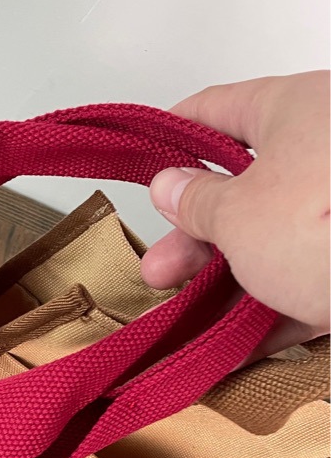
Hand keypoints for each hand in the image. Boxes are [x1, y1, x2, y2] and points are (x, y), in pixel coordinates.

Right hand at [141, 71, 329, 352]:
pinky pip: (314, 282)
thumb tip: (173, 186)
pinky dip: (276, 313)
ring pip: (280, 241)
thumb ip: (198, 203)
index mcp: (299, 107)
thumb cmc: (330, 226)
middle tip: (161, 272)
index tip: (145, 161)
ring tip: (190, 320)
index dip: (174, 137)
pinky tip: (237, 349)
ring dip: (230, 283)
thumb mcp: (237, 216)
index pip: (219, 109)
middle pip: (249, 188)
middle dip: (196, 238)